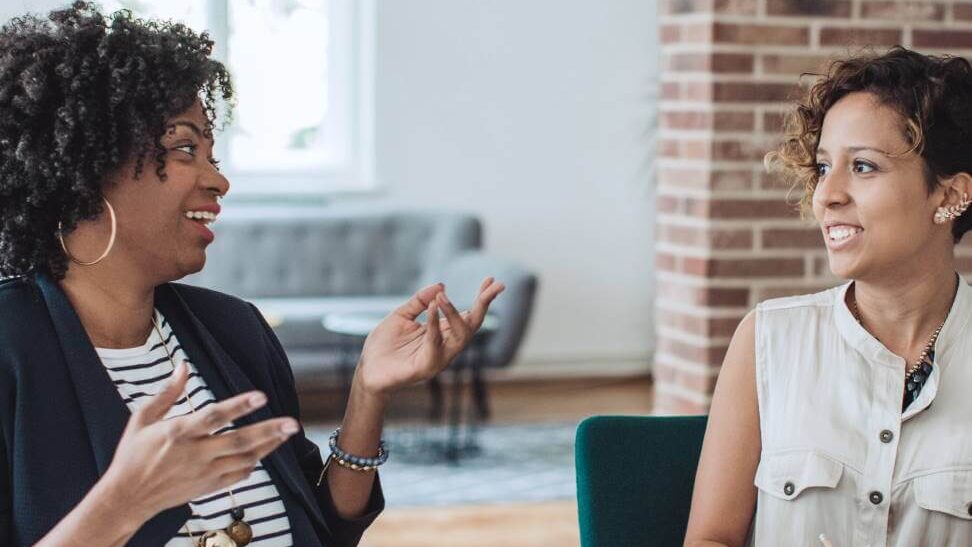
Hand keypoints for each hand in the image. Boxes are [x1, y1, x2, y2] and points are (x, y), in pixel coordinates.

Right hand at [100, 362, 299, 521]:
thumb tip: (183, 366)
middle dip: (268, 431)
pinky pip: (237, 476)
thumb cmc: (132, 455)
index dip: (239, 406)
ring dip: (268, 446)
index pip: (214, 416)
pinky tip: (263, 453)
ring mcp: (202, 473)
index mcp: (177, 433)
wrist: (126, 498)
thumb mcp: (142, 419)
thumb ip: (167, 393)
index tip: (261, 396)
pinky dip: (252, 464)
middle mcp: (193, 454)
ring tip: (287, 434)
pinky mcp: (206, 488)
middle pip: (238, 441)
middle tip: (292, 423)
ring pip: (243, 459)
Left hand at [354, 277, 504, 395]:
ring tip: (443, 296)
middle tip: (493, 285)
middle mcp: (446, 344)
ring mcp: (439, 357)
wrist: (368, 370)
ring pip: (460, 335)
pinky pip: (436, 343)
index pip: (469, 314)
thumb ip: (419, 300)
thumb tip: (441, 286)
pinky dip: (435, 324)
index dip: (481, 298)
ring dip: (455, 313)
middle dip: (484, 304)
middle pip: (473, 324)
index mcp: (443, 332)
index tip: (490, 279)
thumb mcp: (401, 315)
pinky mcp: (427, 366)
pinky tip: (432, 306)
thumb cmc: (385, 345)